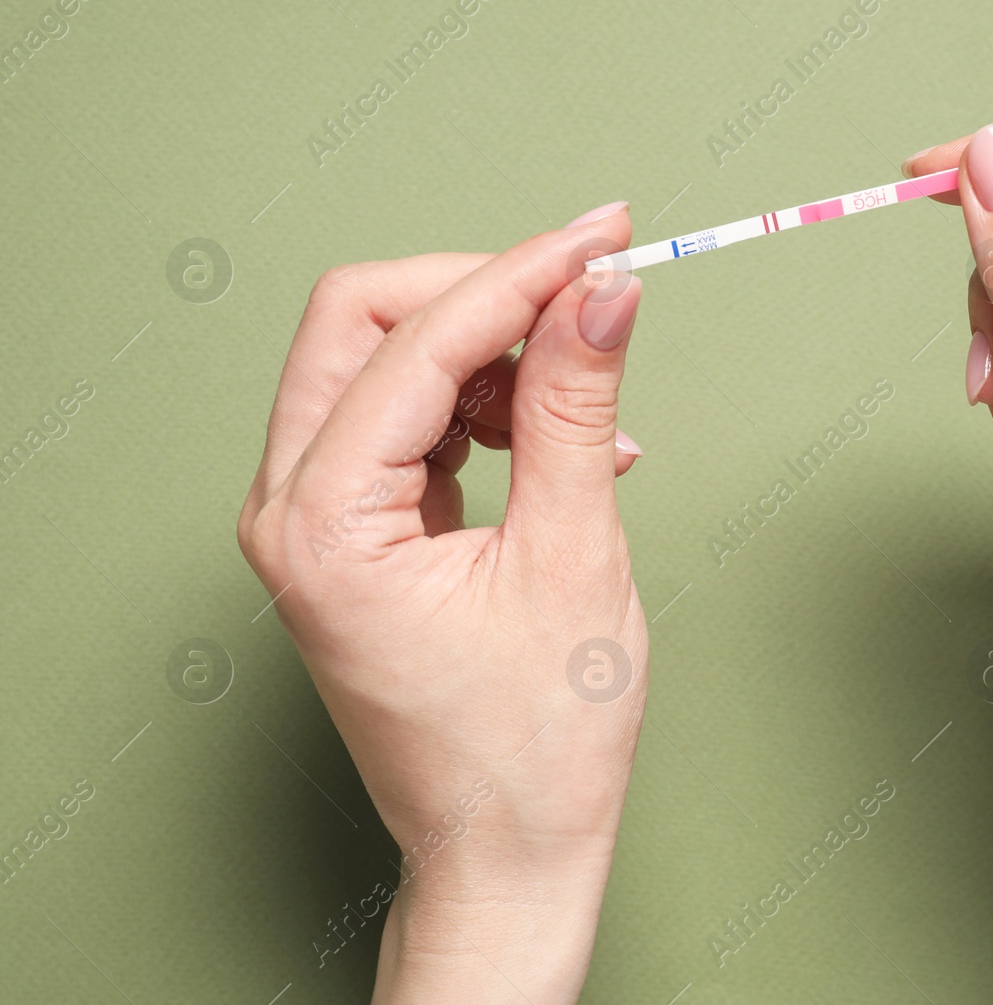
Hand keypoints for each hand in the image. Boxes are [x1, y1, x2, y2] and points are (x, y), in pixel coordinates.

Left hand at [237, 202, 647, 1003]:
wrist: (509, 849)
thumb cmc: (534, 744)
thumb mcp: (571, 560)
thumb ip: (572, 408)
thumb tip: (600, 291)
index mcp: (322, 523)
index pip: (414, 339)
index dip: (519, 274)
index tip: (605, 240)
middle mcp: (290, 510)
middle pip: (362, 321)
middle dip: (483, 292)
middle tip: (589, 287)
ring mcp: (314, 520)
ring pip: (382, 360)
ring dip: (490, 353)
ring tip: (587, 410)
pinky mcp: (352, 530)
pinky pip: (407, 420)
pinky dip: (486, 407)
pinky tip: (563, 445)